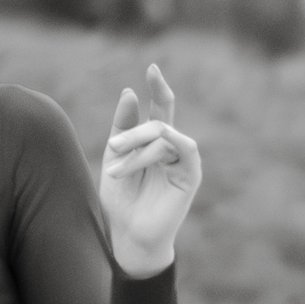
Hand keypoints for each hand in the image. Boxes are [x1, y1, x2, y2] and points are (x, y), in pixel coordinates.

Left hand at [100, 62, 200, 277]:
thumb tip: (130, 92)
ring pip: (164, 133)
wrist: (126, 237)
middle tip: (113, 147)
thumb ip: (122, 126)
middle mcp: (172, 149)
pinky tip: (141, 158)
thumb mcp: (115, 156)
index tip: (152, 67)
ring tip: (114, 168)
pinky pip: (182, 148)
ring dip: (137, 146)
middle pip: (162, 117)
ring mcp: (183, 161)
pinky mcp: (191, 175)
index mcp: (155, 143)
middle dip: (137, 126)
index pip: (161, 107)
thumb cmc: (120, 201)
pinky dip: (160, 148)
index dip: (158, 87)